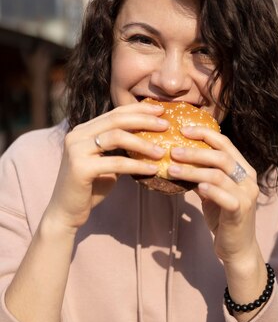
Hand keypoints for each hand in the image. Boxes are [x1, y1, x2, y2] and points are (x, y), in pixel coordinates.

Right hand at [46, 102, 168, 230]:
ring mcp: (76, 150)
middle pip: (116, 119)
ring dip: (143, 143)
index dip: (138, 109)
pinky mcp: (80, 168)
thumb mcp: (107, 163)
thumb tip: (151, 139)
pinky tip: (152, 169)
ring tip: (161, 151)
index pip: (114, 113)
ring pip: (116, 137)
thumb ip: (120, 149)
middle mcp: (77, 135)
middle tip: (166, 126)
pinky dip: (137, 165)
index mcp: (83, 130)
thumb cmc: (91, 187)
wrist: (66, 212)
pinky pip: (116, 163)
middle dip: (144, 120)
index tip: (160, 111)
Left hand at [168, 125, 259, 263]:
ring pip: (218, 175)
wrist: (238, 248)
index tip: (182, 130)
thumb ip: (201, 176)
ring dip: (193, 170)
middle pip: (221, 156)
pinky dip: (210, 190)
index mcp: (243, 169)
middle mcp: (248, 179)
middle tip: (173, 150)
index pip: (225, 143)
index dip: (205, 134)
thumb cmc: (223, 218)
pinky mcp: (241, 211)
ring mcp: (247, 195)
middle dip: (195, 151)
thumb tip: (176, 159)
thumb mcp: (211, 193)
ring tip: (172, 169)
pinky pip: (226, 197)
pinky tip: (195, 187)